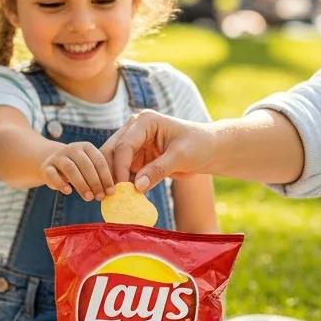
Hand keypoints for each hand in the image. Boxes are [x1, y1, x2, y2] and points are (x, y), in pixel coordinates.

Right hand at [41, 140, 115, 199]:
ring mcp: (58, 157)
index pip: (99, 161)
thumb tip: (112, 193)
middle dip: (94, 182)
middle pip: (85, 165)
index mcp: (86, 147)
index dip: (106, 177)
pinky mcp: (46, 167)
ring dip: (81, 184)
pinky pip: (53, 174)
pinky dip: (61, 183)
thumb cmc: (78, 169)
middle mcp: (72, 149)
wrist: (53, 163)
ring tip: (89, 198)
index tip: (111, 192)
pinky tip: (68, 192)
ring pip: (70, 169)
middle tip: (100, 197)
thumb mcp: (89, 168)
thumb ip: (99, 177)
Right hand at [102, 109, 217, 190]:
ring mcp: (135, 144)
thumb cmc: (200, 146)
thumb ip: (158, 170)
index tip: (121, 189)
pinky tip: (122, 197)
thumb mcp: (180, 157)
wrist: (211, 150)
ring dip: (113, 180)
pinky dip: (123, 184)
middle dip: (110, 173)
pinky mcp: (138, 158)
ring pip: (113, 162)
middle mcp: (135, 129)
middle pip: (112, 151)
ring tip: (114, 199)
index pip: (124, 146)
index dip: (120, 168)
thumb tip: (137, 186)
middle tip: (109, 195)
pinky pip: (124, 172)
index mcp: (145, 121)